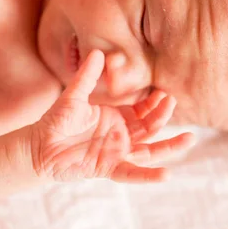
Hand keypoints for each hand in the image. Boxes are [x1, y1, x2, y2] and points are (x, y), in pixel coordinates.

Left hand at [31, 50, 193, 182]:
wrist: (38, 147)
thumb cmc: (55, 121)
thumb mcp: (73, 96)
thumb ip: (87, 77)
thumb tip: (99, 53)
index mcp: (117, 117)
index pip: (143, 110)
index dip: (155, 103)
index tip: (164, 92)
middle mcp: (121, 136)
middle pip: (150, 127)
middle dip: (163, 115)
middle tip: (172, 102)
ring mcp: (117, 153)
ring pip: (149, 151)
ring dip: (169, 146)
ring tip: (190, 138)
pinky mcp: (108, 168)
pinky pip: (132, 173)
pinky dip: (149, 175)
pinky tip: (167, 174)